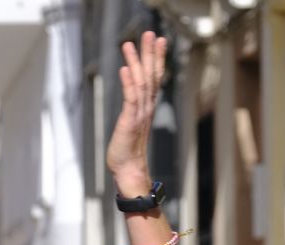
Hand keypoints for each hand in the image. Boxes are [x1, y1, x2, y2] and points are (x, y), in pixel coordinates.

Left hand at [105, 31, 167, 193]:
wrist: (129, 171)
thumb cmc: (127, 151)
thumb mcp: (131, 125)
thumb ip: (133, 111)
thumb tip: (133, 99)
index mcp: (146, 107)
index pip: (154, 78)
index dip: (156, 58)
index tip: (159, 40)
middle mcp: (146, 108)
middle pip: (150, 75)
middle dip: (150, 54)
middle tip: (150, 34)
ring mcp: (139, 114)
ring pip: (140, 83)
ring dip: (136, 62)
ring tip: (131, 44)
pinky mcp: (129, 121)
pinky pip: (130, 99)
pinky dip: (128, 83)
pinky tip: (125, 69)